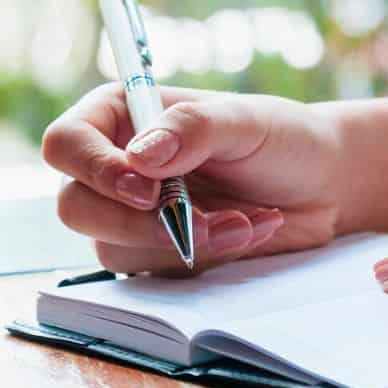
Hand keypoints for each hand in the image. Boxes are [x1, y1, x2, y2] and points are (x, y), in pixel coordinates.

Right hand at [42, 84, 344, 273]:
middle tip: (193, 221)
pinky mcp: (158, 254)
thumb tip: (139, 157)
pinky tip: (247, 231)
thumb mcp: (245, 120)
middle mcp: (114, 167)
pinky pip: (158, 270)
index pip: (67, 143)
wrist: (321, 185)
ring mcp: (131, 216)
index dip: (94, 169)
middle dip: (136, 222)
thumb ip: (193, 128)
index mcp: (119, 117)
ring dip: (182, 241)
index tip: (146, 188)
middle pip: (75, 206)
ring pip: (114, 247)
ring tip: (244, 218)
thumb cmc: (280, 138)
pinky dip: (205, 257)